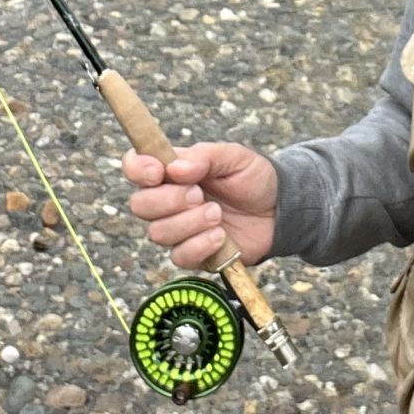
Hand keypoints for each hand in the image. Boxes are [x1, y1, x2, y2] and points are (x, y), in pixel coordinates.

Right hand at [123, 141, 277, 268]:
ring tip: (217, 214)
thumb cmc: (253, 178)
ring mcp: (178, 229)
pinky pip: (179, 256)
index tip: (159, 173)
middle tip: (200, 194)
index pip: (134, 167)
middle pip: (139, 204)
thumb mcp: (234, 157)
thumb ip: (205, 157)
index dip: (138, 170)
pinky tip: (221, 236)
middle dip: (169, 200)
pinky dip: (200, 245)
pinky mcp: (193, 254)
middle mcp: (168, 200)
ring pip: (158, 232)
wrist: (279, 210)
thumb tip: (175, 168)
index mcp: (172, 171)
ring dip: (189, 223)